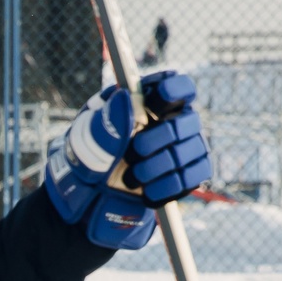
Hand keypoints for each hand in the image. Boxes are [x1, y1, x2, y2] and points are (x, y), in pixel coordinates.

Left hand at [41, 70, 211, 249]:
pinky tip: (146, 193)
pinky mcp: (187, 176)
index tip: (156, 102)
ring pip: (193, 150)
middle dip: (159, 139)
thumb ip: (108, 117)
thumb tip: (127, 98)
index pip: (179, 86)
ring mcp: (184, 149)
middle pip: (188, 121)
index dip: (173, 91)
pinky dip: (167, 187)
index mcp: (150, 102)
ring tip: (131, 178)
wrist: (92, 194)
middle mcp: (172, 122)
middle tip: (134, 152)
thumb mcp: (88, 134)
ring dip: (159, 166)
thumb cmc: (90, 155)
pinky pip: (193, 178)